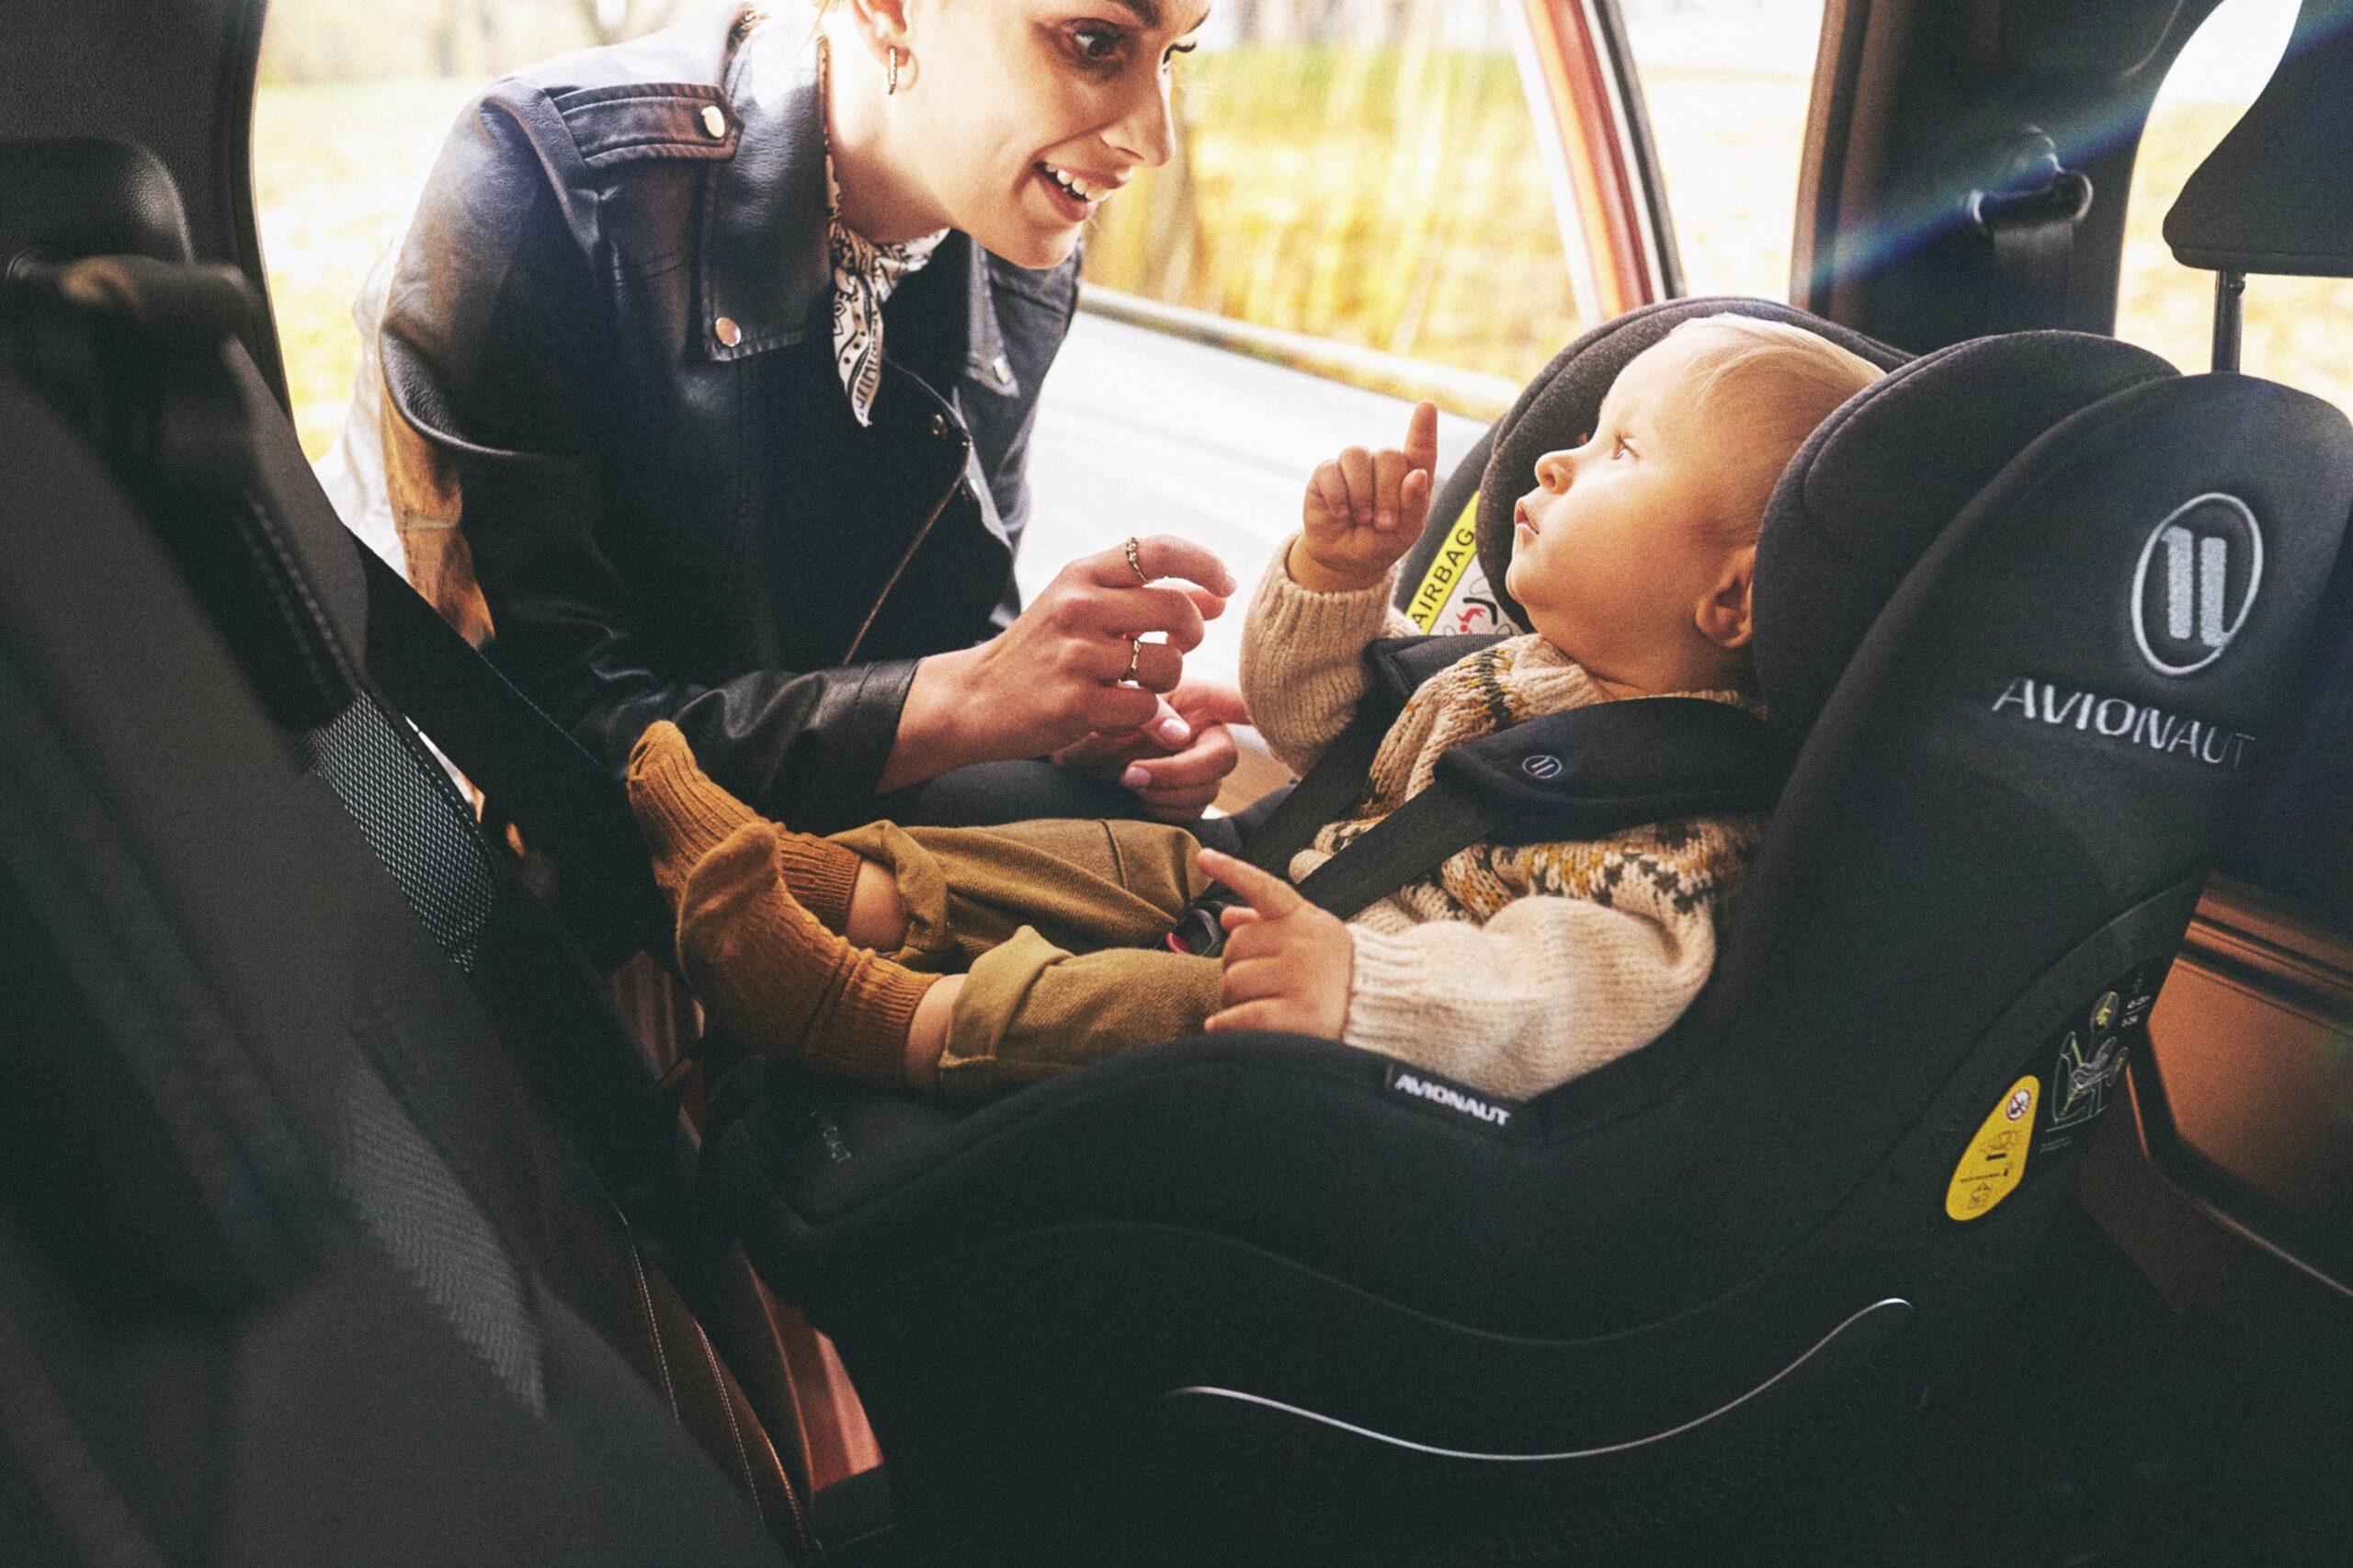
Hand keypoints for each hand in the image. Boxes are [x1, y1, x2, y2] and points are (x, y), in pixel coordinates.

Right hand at [883, 536, 1235, 791]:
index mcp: (1081, 575)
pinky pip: (1145, 708)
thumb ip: (1144, 599)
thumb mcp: (1082, 609)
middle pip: (1175, 609)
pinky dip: (1145, 717)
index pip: (1158, 550)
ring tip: (1141, 684)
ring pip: (1167, 664)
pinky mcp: (1075, 704)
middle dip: (1193, 633)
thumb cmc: (1041, 653)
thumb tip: (1217, 598)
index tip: (1225, 587)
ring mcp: (1075, 656)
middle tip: (1179, 647)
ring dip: (1167, 681)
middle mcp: (1078, 607)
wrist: (975, 699)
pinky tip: (1121, 714)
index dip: (1204, 564)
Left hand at [1052, 680, 1250, 821]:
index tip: (1274, 733)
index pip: (1241, 703)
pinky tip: (1137, 797)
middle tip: (1133, 773)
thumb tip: (1182, 734)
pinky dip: (1163, 809)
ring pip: (1208, 789)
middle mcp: (1203, 732)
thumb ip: (1147, 713)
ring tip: (1128, 780)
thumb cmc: (1087, 719)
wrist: (1063, 752)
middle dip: (1180, 771)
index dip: (1264, 714)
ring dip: (1166, 791)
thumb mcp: (1109, 708)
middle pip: (1224, 757)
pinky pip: (1191, 812)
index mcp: (1194, 699)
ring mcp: (1197, 767)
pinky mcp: (1185, 797)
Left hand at [1197, 848, 1352, 1039]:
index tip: (1204, 858)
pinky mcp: (1301, 1014)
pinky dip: (1226, 1024)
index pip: (1264, 888)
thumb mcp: (1312, 936)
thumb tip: (1227, 915)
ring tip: (1255, 1005)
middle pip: (1234, 947)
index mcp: (1304, 919)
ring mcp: (1301, 977)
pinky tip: (1219, 1026)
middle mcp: (1302, 942)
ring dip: (1232, 999)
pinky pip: (1245, 1016)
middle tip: (1252, 984)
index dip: (1231, 871)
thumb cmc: (1339, 971)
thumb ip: (1269, 924)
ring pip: (1234, 982)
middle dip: (1234, 967)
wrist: (1384, 1007)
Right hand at [1293, 401, 1439, 592]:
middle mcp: (1382, 464)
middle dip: (1387, 493)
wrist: (1343, 559)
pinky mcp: (1326, 473)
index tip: (1427, 406)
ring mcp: (1354, 466)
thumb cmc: (1380, 543)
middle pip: (1389, 455)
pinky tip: (1340, 513)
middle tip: (1383, 523)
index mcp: (1409, 475)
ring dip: (1361, 494)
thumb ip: (1415, 505)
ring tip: (1361, 518)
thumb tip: (1417, 475)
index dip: (1423, 427)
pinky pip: (1331, 471)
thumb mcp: (1405, 533)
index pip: (1420, 448)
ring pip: (1358, 456)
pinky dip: (1338, 496)